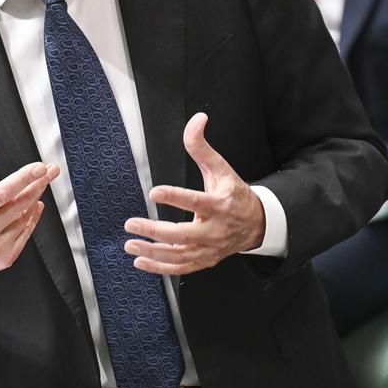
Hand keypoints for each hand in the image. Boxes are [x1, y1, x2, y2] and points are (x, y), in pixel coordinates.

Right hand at [0, 132, 59, 286]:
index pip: (3, 193)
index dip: (24, 178)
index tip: (40, 167)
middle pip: (19, 204)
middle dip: (38, 184)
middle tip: (51, 171)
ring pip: (24, 218)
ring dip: (34, 199)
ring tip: (39, 185)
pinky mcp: (5, 259)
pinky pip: (25, 234)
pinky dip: (32, 218)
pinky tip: (34, 205)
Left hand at [123, 112, 265, 274]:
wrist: (257, 224)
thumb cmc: (234, 194)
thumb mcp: (221, 168)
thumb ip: (202, 146)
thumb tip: (197, 119)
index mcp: (220, 204)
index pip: (196, 201)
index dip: (175, 197)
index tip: (154, 192)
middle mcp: (215, 230)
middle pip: (183, 234)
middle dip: (155, 231)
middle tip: (131, 224)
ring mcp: (210, 248)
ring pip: (179, 255)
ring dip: (153, 252)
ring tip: (130, 243)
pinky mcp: (205, 260)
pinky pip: (181, 268)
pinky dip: (160, 268)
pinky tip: (139, 261)